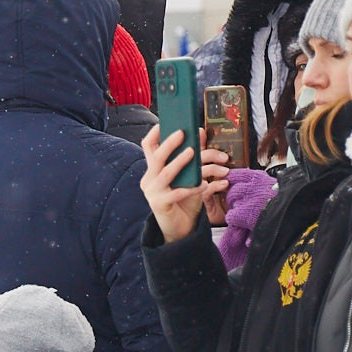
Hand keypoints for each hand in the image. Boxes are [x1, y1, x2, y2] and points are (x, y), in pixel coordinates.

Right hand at [140, 129, 232, 243]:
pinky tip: (204, 184)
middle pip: (156, 157)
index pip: (148, 147)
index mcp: (152, 169)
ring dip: (180, 161)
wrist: (179, 228)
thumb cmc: (183, 200)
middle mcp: (149, 179)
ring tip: (193, 152)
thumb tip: (200, 132)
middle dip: (170, 143)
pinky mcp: (160, 205)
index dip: (155, 133)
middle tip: (182, 133)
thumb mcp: (186, 176)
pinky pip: (177, 193)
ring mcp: (153, 192)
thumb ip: (190, 156)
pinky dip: (192, 187)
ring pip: (165, 173)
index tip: (165, 122)